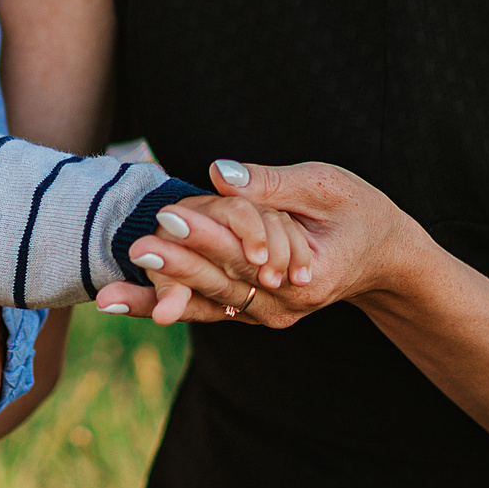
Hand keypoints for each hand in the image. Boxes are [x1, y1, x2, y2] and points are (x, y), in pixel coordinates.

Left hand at [95, 159, 410, 327]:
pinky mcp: (250, 311)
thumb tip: (217, 173)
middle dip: (174, 265)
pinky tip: (118, 306)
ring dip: (156, 298)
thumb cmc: (357, 210)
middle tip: (134, 246)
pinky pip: (203, 309)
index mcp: (309, 275)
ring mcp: (267, 314)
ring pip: (205, 304)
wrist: (380, 255)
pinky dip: (162, 306)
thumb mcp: (325, 186)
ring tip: (109, 295)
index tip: (170, 217)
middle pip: (221, 283)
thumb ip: (271, 183)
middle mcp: (284, 306)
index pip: (250, 256)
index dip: (209, 235)